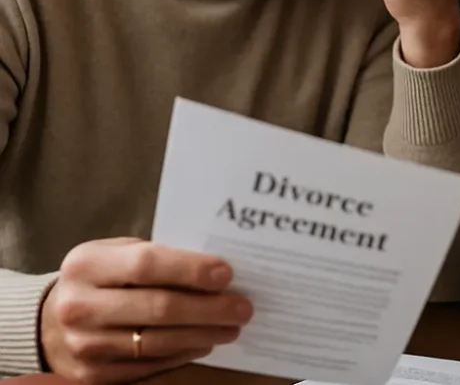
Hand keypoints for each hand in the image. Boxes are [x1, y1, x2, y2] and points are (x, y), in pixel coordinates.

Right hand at [40, 237, 252, 383]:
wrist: (48, 322)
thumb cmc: (100, 278)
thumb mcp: (116, 254)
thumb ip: (156, 256)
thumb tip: (216, 268)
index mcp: (86, 265)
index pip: (147, 265)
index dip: (190, 270)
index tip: (227, 274)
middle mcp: (80, 306)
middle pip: (158, 308)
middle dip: (209, 308)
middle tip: (243, 307)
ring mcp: (84, 345)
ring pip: (158, 342)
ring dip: (203, 334)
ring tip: (232, 327)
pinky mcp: (91, 376)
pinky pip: (148, 366)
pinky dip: (183, 354)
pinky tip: (204, 343)